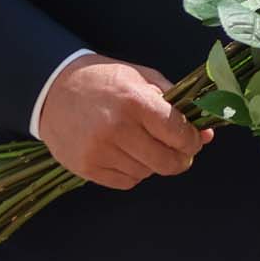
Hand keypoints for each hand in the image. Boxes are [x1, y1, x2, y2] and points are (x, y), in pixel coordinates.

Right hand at [39, 55, 207, 189]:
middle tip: (180, 152)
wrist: (53, 90)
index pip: (177, 133)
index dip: (193, 141)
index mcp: (134, 102)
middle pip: (166, 162)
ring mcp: (99, 151)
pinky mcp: (86, 168)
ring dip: (154, 164)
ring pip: (147, 173)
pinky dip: (134, 172)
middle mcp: (116, 129)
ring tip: (145, 146)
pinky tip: (127, 155)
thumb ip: (176, 103)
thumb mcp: (142, 78)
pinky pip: (126, 182)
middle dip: (181, 159)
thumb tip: (206, 134)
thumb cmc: (104, 81)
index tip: (195, 140)